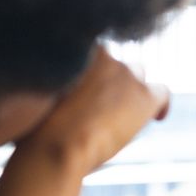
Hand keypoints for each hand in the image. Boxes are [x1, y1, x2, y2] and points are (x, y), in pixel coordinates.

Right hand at [17, 46, 169, 174]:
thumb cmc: (33, 133)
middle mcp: (102, 52)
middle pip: (116, 64)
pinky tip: (159, 118)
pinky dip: (160, 105)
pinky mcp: (142, 95)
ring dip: (132, 95)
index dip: (94, 75)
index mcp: (73, 47)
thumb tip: (37, 106)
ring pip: (137, 78)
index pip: (94, 54)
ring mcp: (124, 71)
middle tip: (104, 111)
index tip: (88, 95)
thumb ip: (47, 91)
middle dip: (113, 84)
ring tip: (123, 120)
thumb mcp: (33, 101)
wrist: (54, 148)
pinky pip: (162, 93)